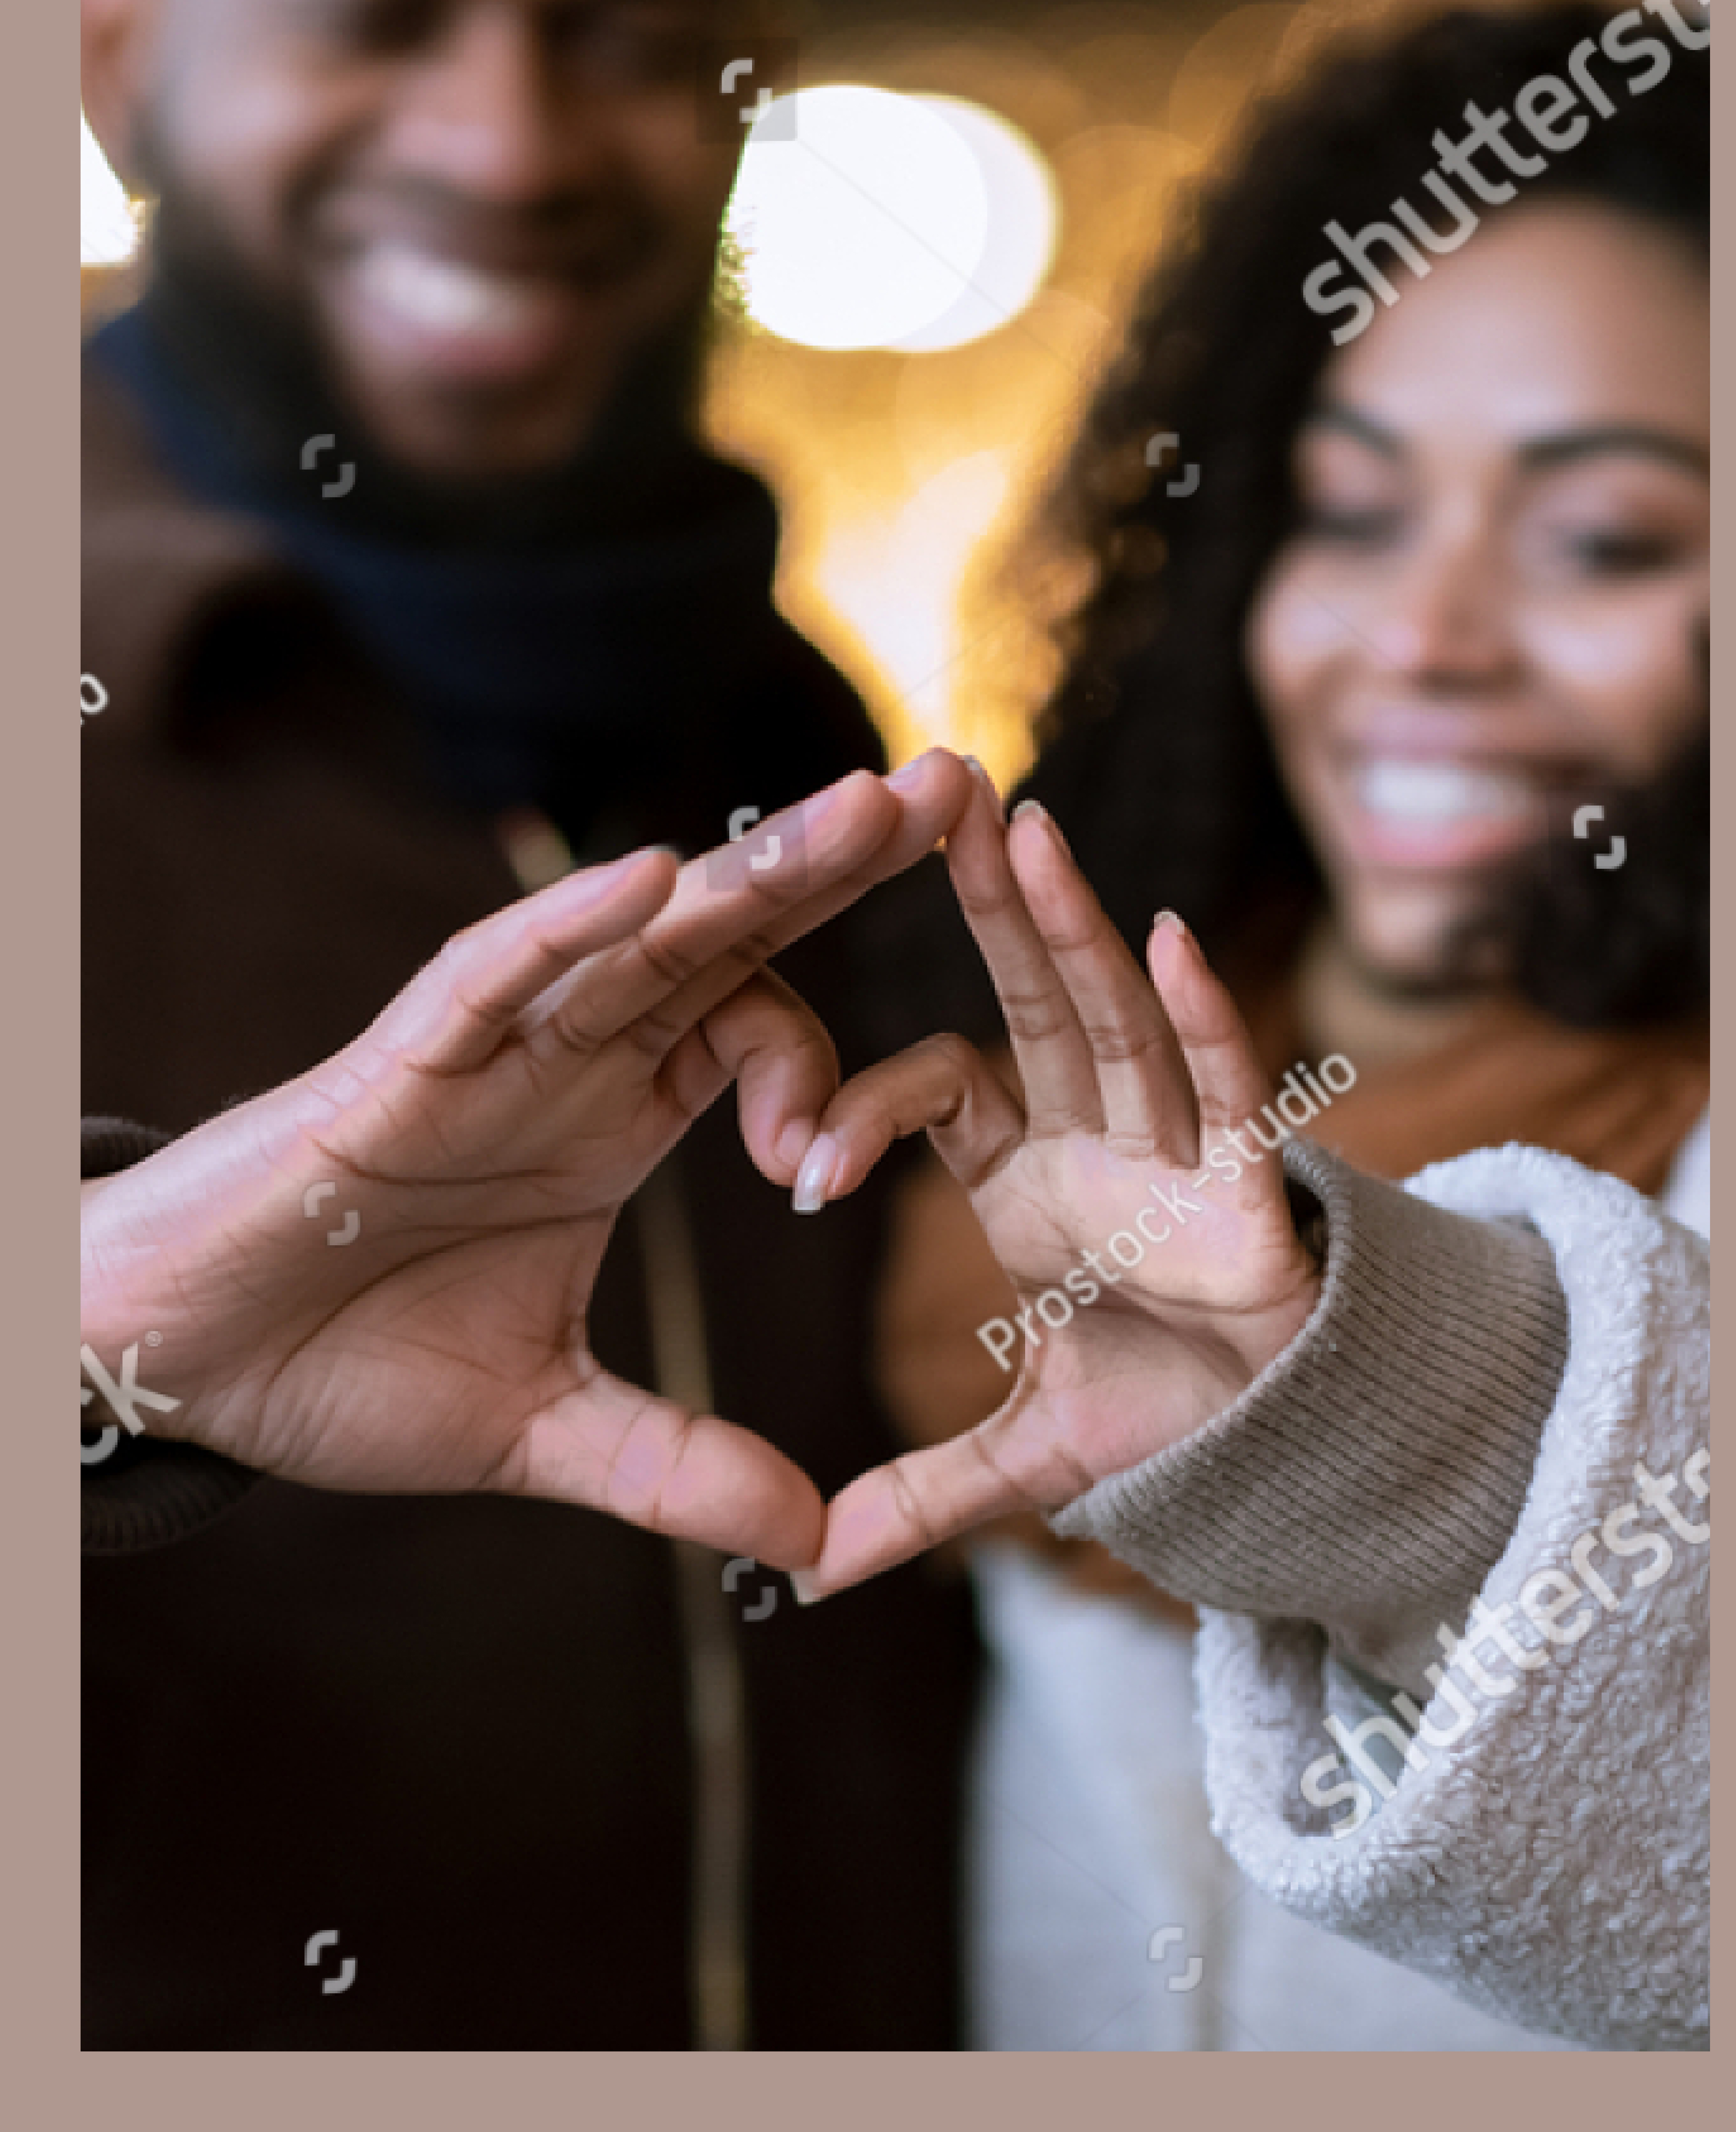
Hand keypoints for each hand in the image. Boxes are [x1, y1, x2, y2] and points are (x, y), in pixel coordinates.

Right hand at [80, 754, 970, 1567]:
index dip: (821, 1076)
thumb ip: (678, 1466)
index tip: (823, 1172)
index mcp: (611, 1117)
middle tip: (955, 788)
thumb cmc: (343, 1365)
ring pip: (638, 931)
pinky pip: (498, 973)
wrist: (190, 1364)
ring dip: (751, 867)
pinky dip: (571, 925)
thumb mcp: (544, 1428)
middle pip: (726, 937)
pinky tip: (654, 876)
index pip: (752, 1032)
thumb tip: (811, 1538)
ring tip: (862, 807)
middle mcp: (568, 1056)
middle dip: (839, 864)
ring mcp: (489, 1048)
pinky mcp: (402, 1065)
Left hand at [789, 769, 1322, 1594]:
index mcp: (1032, 1175)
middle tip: (932, 791)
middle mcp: (1101, 1139)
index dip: (866, 1109)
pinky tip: (1167, 937)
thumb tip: (805, 1571)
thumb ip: (918, 1496)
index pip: (941, 1095)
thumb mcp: (1022, 1459)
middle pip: (1034, 999)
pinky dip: (1202, 1017)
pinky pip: (1224, 1087)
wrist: (1286, 1457)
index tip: (796, 1168)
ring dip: (1072, 926)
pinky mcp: (1253, 1187)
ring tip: (1020, 825)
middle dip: (989, 899)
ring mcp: (1179, 1152)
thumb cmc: (1165, 1419)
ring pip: (1116, 1020)